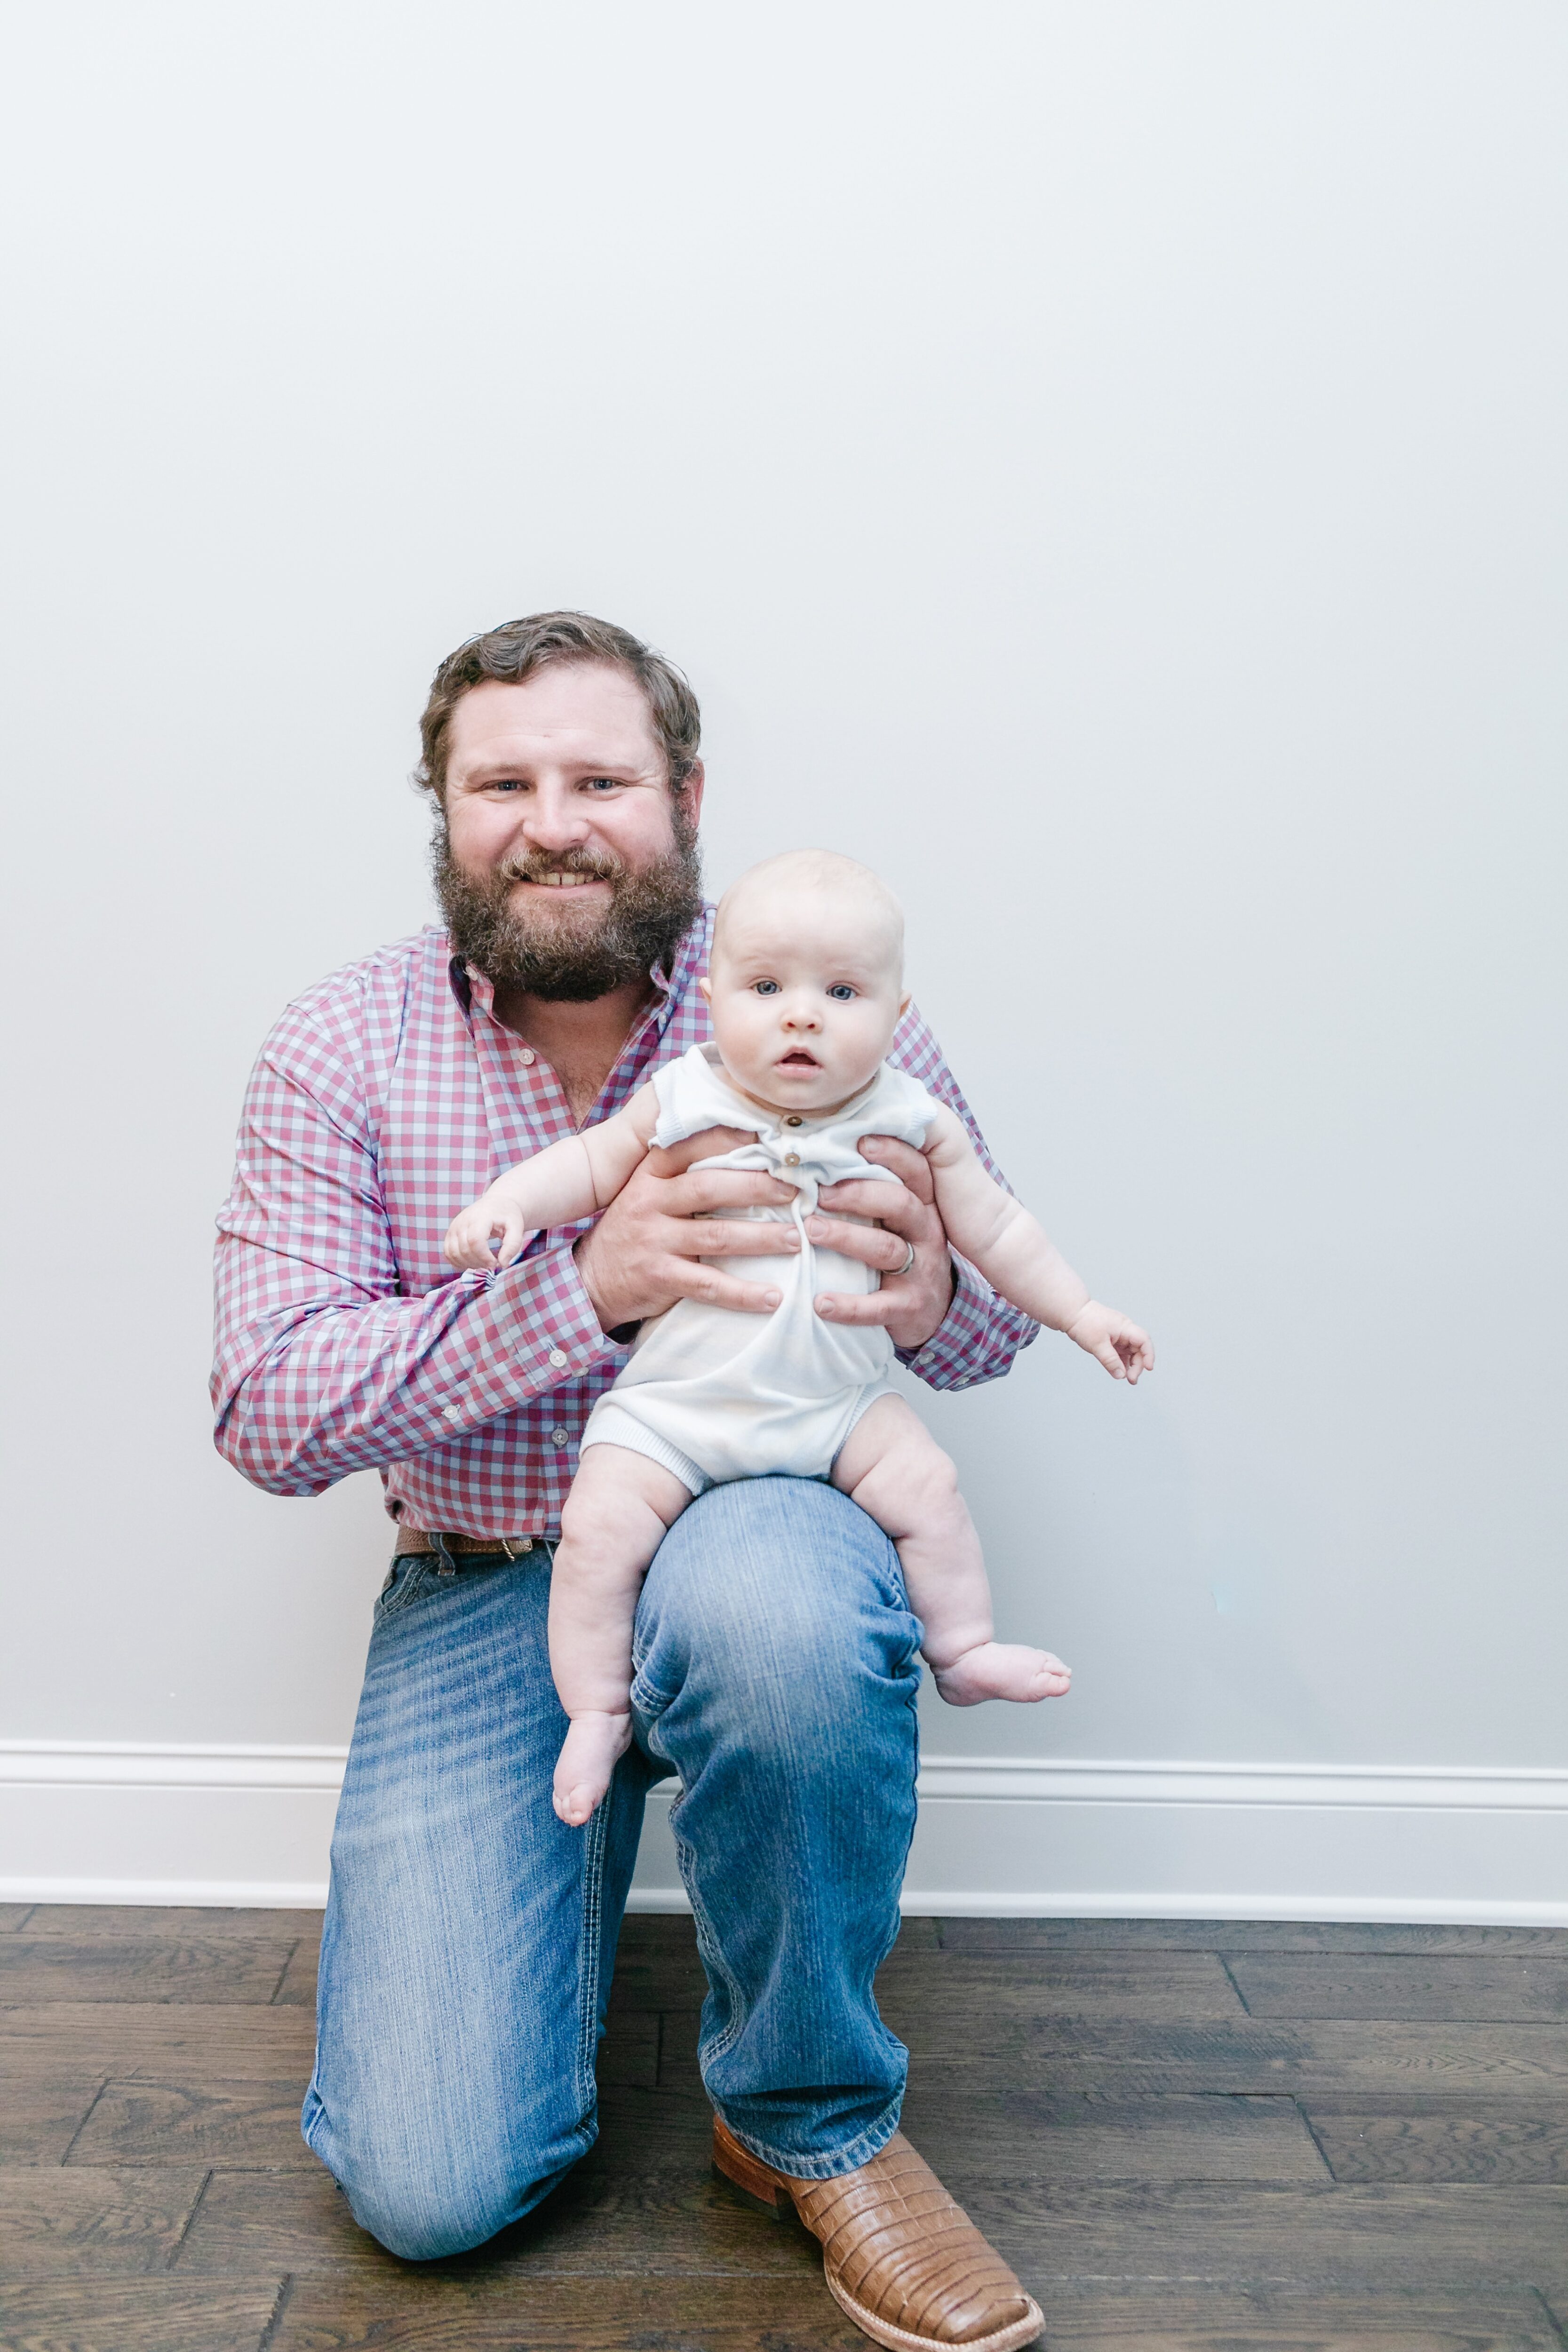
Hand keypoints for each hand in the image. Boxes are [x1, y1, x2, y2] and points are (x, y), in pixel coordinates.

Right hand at [444, 1196, 527, 1271]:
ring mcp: (454, 1226)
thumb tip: (502, 1264)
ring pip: (454, 1254)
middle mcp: (463, 1220)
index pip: (475, 1241)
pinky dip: (458, 1262)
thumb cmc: (507, 1216)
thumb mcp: (517, 1228)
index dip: (484, 1257)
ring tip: (483, 1263)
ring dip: (469, 1264)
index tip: (496, 1263)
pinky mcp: (450, 1233)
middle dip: (479, 1263)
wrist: (496, 1204)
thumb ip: (512, 1246)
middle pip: (464, 1250)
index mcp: (481, 1217)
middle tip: (492, 1264)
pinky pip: (448, 1253)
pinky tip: (472, 1261)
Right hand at [574, 1126, 800, 1333]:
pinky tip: (774, 1297)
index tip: (769, 1139)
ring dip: (761, 1238)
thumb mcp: (648, 1191)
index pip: (690, 1147)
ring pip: (716, 1236)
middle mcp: (649, 1201)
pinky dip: (743, 1293)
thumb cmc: (636, 1227)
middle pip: (710, 1188)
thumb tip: (747, 1148)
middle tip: (796, 1192)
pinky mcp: (660, 1277)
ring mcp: (653, 1240)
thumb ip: (683, 1173)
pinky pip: (709, 1285)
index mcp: (649, 1174)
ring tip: (796, 1238)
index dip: (730, 1140)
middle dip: (758, 1187)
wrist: (592, 1278)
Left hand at [806, 1135, 955, 1352]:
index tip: (859, 1141)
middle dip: (860, 1193)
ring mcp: (919, 1271)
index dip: (892, 1153)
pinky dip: (849, 1306)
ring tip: (810, 1230)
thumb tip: (820, 1151)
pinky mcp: (908, 1307)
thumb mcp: (894, 1218)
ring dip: (846, 1238)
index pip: (915, 1171)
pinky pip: (879, 1306)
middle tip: (820, 1192)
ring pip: (886, 1249)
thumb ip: (871, 1189)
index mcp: (921, 1205)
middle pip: (900, 1203)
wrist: (931, 1312)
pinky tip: (820, 1303)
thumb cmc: (898, 1252)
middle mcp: (924, 1232)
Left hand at [1064, 1301, 1154, 1383]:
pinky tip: (1120, 1372)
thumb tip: (1121, 1375)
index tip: (1148, 1368)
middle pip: (1139, 1349)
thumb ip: (1110, 1361)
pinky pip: (1121, 1353)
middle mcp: (1125, 1331)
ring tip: (1128, 1379)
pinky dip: (1121, 1362)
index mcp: (1125, 1327)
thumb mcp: (1097, 1344)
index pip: (1144, 1341)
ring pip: (1130, 1352)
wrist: (1072, 1313)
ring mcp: (1118, 1336)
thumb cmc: (1084, 1322)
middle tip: (1131, 1379)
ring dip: (1131, 1365)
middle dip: (1138, 1365)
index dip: (1149, 1355)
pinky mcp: (1111, 1340)